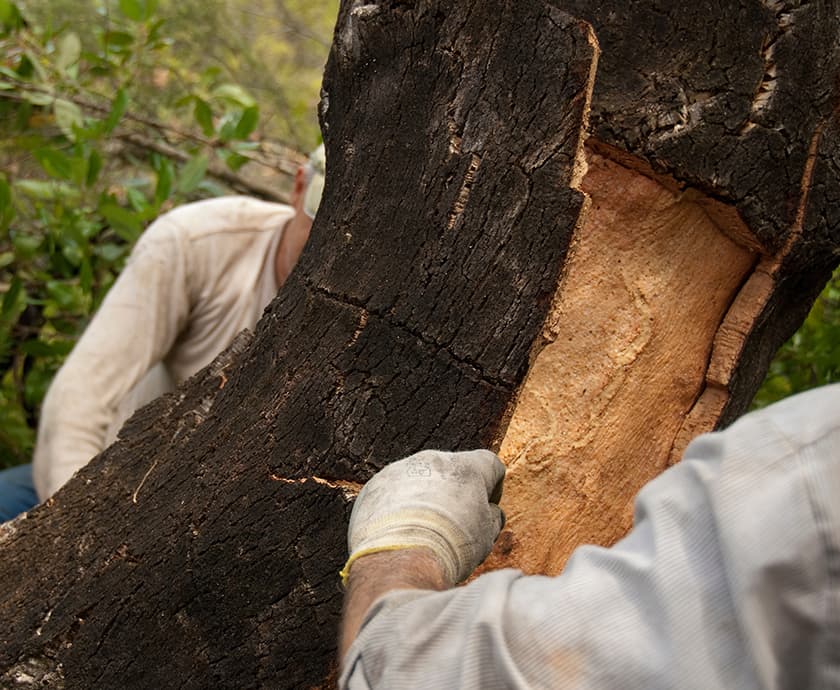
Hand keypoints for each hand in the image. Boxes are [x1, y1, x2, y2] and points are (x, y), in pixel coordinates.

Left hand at [343, 449, 505, 586]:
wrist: (400, 559)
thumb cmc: (450, 546)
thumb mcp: (487, 536)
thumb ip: (492, 517)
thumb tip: (489, 513)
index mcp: (466, 466)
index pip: (489, 464)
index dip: (493, 486)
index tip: (486, 508)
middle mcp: (432, 459)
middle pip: (451, 470)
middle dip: (456, 493)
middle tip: (455, 526)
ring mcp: (399, 471)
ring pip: (419, 480)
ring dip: (425, 500)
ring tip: (424, 534)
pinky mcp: (374, 486)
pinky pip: (392, 494)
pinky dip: (398, 509)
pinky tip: (400, 535)